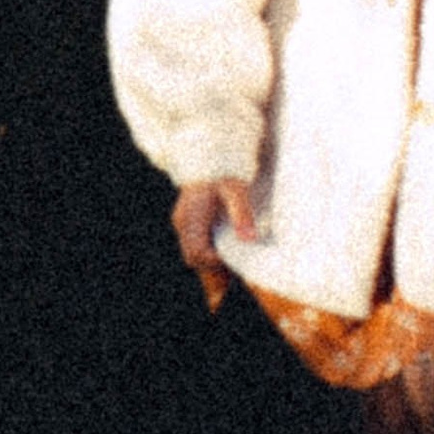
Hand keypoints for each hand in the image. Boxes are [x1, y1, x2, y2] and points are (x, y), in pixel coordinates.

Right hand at [171, 176, 257, 312]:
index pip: (198, 252)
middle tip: (232, 281)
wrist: (211, 152)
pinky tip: (223, 263)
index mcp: (191, 216)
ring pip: (192, 255)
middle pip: (193, 257)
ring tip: (227, 281)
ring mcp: (183, 222)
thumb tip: (250, 239)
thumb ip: (242, 214)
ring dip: (209, 267)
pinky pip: (194, 247)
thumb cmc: (224, 171)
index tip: (233, 265)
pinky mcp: (187, 222)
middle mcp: (183, 221)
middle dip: (211, 272)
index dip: (214, 264)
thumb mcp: (237, 190)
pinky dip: (207, 257)